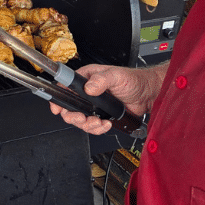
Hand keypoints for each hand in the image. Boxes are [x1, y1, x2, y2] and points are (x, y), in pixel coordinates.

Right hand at [49, 62, 167, 135]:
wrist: (147, 94)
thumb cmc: (133, 80)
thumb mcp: (116, 76)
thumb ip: (102, 80)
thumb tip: (89, 87)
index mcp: (87, 78)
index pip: (65, 88)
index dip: (59, 98)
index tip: (57, 107)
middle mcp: (87, 92)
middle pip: (69, 108)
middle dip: (74, 116)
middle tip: (83, 118)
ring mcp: (94, 106)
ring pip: (80, 120)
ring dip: (88, 125)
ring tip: (99, 122)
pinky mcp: (101, 116)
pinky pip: (92, 126)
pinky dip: (98, 128)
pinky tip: (106, 123)